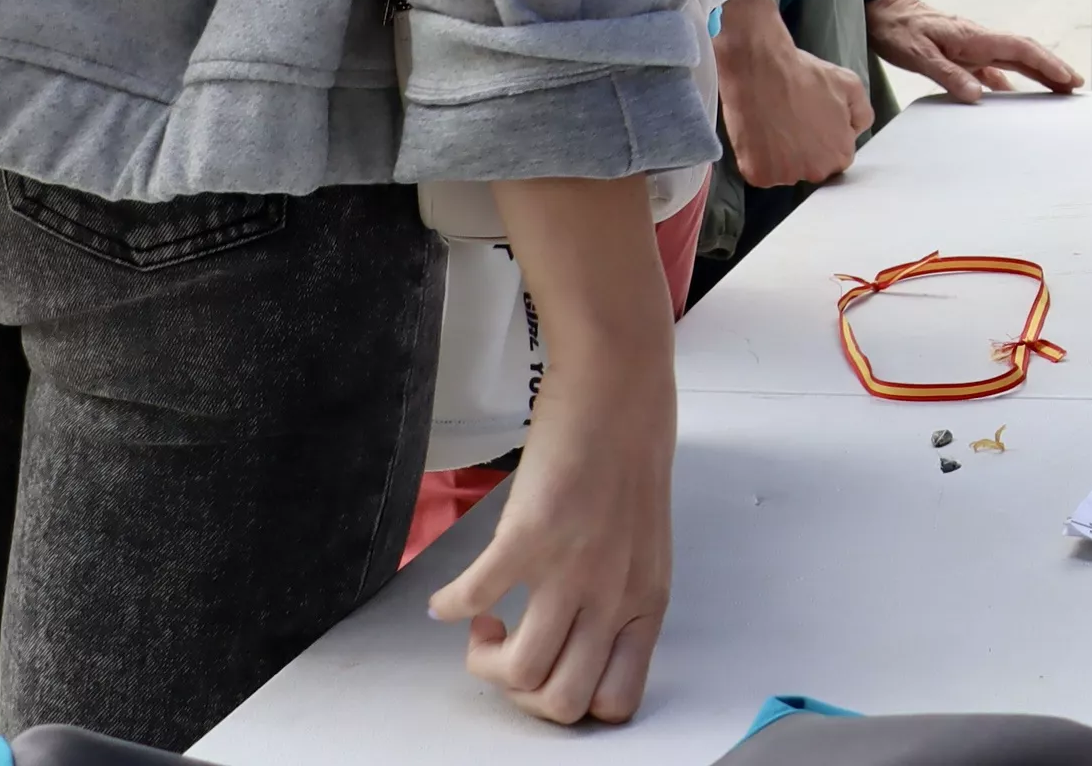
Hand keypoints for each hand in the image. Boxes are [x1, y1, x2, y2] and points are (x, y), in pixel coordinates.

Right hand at [430, 178, 677, 723]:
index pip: (615, 702)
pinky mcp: (529, 534)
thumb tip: (572, 643)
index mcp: (644, 602)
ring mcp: (572, 568)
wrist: (620, 389)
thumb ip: (615, 597)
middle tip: (507, 650)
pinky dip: (448, 609)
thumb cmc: (629, 460)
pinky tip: (447, 599)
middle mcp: (613, 595)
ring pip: (521, 672)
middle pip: (560, 701)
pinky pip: (472, 601)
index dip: (570, 700)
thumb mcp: (641, 545)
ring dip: (485, 662)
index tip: (547, 667)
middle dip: (521, 694)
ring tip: (484, 625)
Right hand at [711, 5, 870, 186]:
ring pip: (783, 171)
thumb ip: (862, 114)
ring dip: (778, 154)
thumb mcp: (850, 85)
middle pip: (810, 167)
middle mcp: (814, 172)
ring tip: (773, 123)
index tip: (810, 122)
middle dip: (802, 149)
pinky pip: (759, 171)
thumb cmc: (802, 75)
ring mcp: (784, 177)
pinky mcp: (757, 175)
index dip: (824, 138)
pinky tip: (758, 133)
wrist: (759, 69)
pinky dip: (757, 157)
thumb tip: (853, 131)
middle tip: (791, 120)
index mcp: (839, 155)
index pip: (835, 158)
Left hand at [869, 0, 1083, 102]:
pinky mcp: (963, 54)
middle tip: (1076, 86)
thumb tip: (978, 95)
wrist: (882, 11)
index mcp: (973, 37)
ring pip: (1013, 60)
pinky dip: (1010, 81)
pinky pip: (994, 68)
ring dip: (1037, 73)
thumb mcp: (918, 55)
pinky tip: (1013, 96)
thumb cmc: (899, 29)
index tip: (1068, 78)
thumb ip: (948, 74)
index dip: (1047, 63)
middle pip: (1025, 53)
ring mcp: (972, 47)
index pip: (1020, 48)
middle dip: (1053, 68)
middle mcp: (979, 40)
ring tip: (1057, 91)